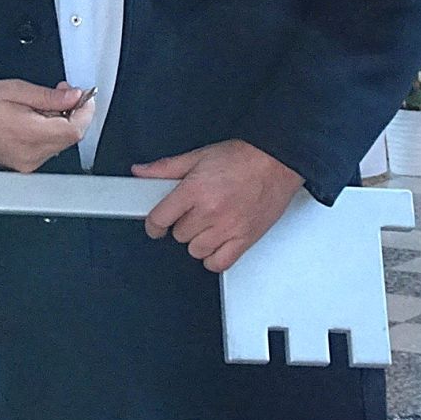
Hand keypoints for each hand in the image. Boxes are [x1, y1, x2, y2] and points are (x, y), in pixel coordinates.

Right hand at [0, 79, 93, 173]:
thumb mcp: (14, 89)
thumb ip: (48, 96)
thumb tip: (74, 96)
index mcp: (30, 135)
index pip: (75, 129)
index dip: (85, 111)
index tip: (85, 96)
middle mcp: (32, 155)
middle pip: (70, 137)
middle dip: (73, 113)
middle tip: (63, 93)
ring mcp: (27, 163)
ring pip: (60, 143)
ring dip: (61, 123)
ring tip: (42, 105)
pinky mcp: (22, 165)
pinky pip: (47, 149)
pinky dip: (48, 132)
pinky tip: (35, 119)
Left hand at [132, 141, 302, 272]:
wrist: (278, 162)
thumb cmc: (244, 157)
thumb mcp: (199, 156)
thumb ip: (166, 168)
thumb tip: (142, 173)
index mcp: (196, 190)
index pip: (160, 218)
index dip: (154, 223)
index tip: (156, 225)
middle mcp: (211, 211)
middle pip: (179, 235)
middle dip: (182, 224)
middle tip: (193, 212)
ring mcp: (229, 228)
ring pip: (196, 251)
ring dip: (197, 240)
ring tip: (207, 224)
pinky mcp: (245, 240)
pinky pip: (219, 263)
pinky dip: (214, 258)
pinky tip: (216, 243)